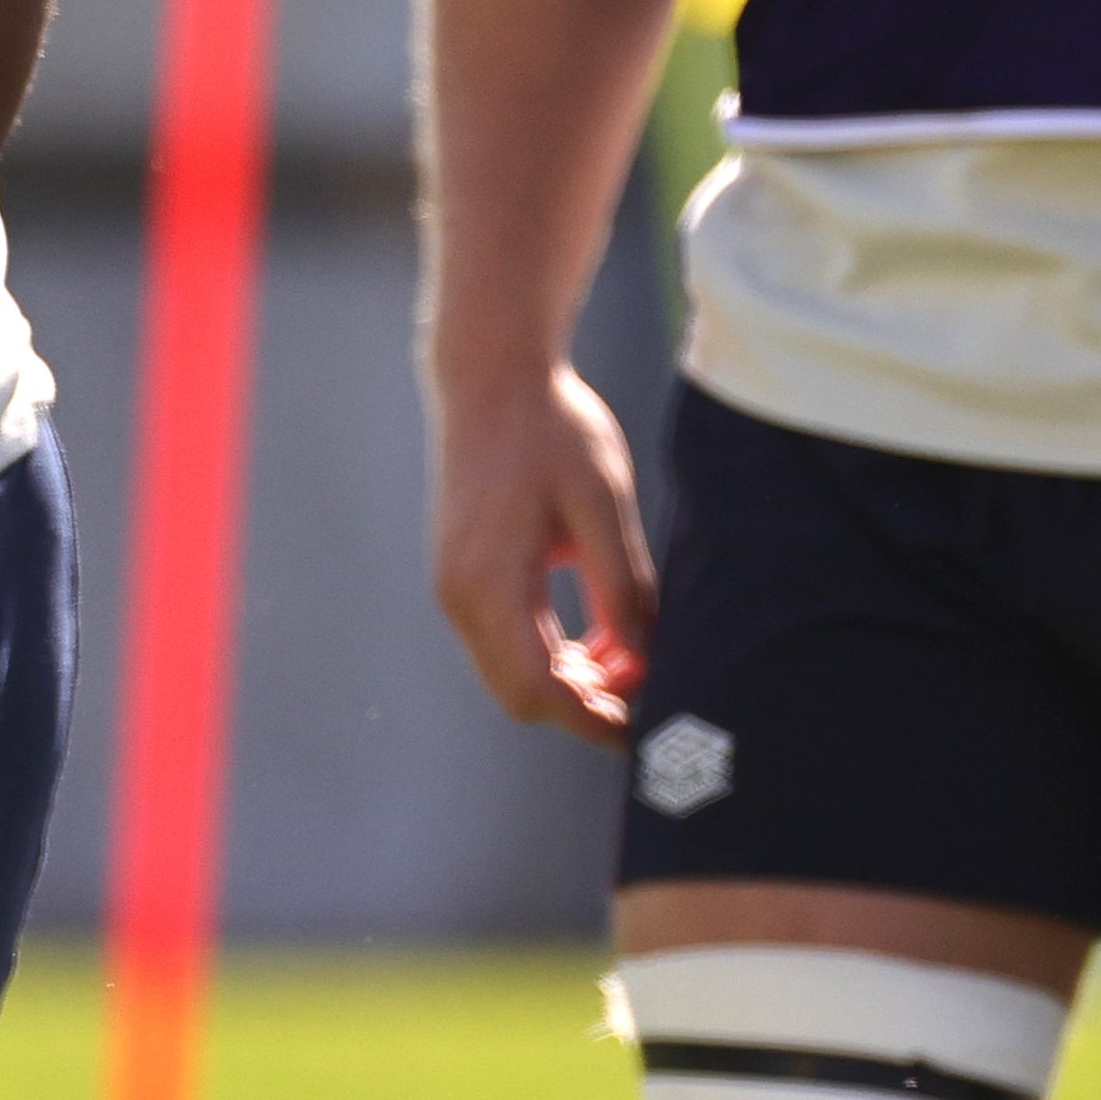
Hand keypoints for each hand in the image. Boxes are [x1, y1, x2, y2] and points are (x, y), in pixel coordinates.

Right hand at [428, 362, 654, 746]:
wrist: (491, 377)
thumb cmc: (552, 431)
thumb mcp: (603, 504)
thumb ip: (622, 589)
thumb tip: (644, 664)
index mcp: (489, 581)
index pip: (538, 687)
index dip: (593, 718)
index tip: (646, 722)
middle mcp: (458, 594)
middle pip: (519, 693)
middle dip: (583, 705)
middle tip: (647, 687)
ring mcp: (453, 586)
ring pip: (510, 673)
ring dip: (568, 681)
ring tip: (631, 658)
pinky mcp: (461, 574)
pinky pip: (503, 642)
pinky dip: (549, 655)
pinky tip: (597, 635)